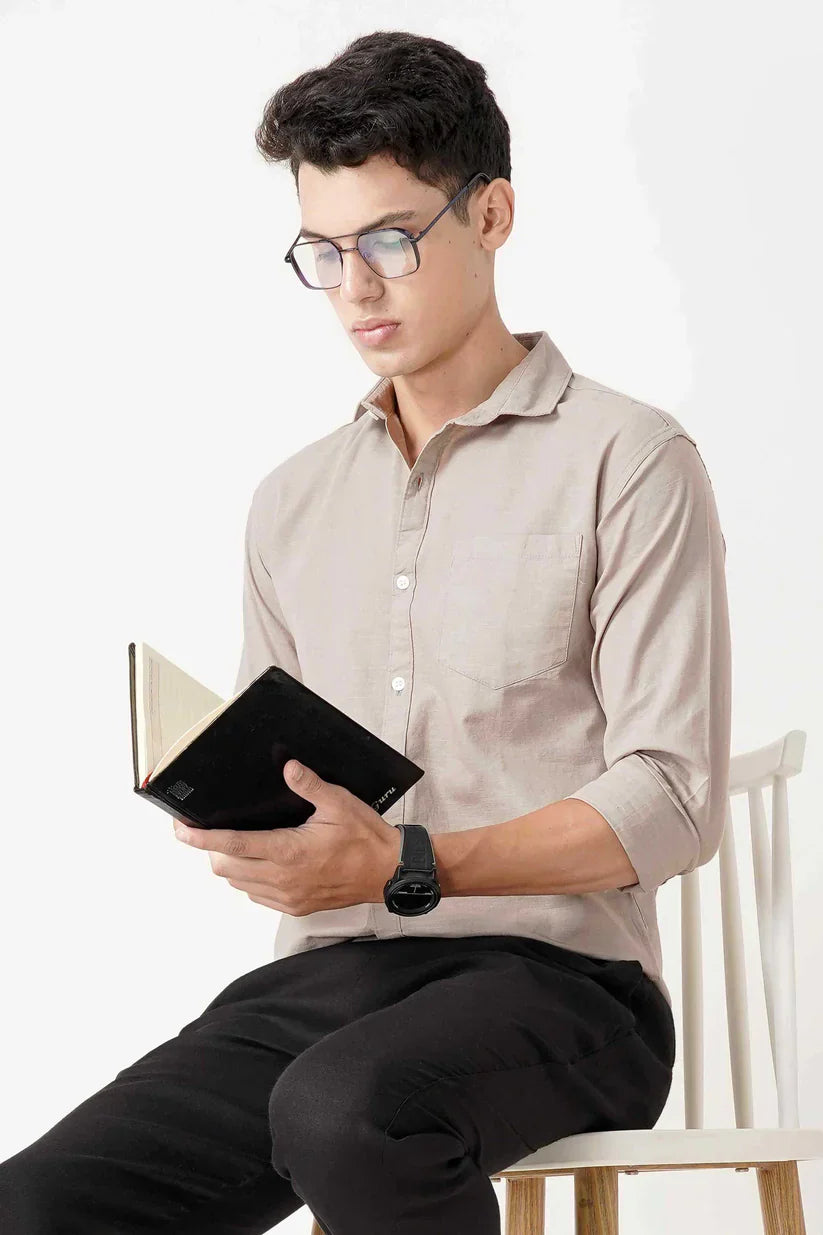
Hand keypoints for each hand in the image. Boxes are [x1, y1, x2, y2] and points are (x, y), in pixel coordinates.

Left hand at [171, 759, 401, 915]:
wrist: (389, 873)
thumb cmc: (366, 838)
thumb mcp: (340, 803)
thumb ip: (309, 785)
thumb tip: (287, 767)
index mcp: (288, 852)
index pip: (231, 845)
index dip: (201, 838)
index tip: (180, 830)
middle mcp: (282, 879)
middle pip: (226, 867)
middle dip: (211, 849)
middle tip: (209, 830)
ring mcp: (287, 897)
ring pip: (238, 884)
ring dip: (230, 865)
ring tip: (235, 845)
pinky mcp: (295, 907)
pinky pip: (257, 895)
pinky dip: (248, 879)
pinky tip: (261, 863)